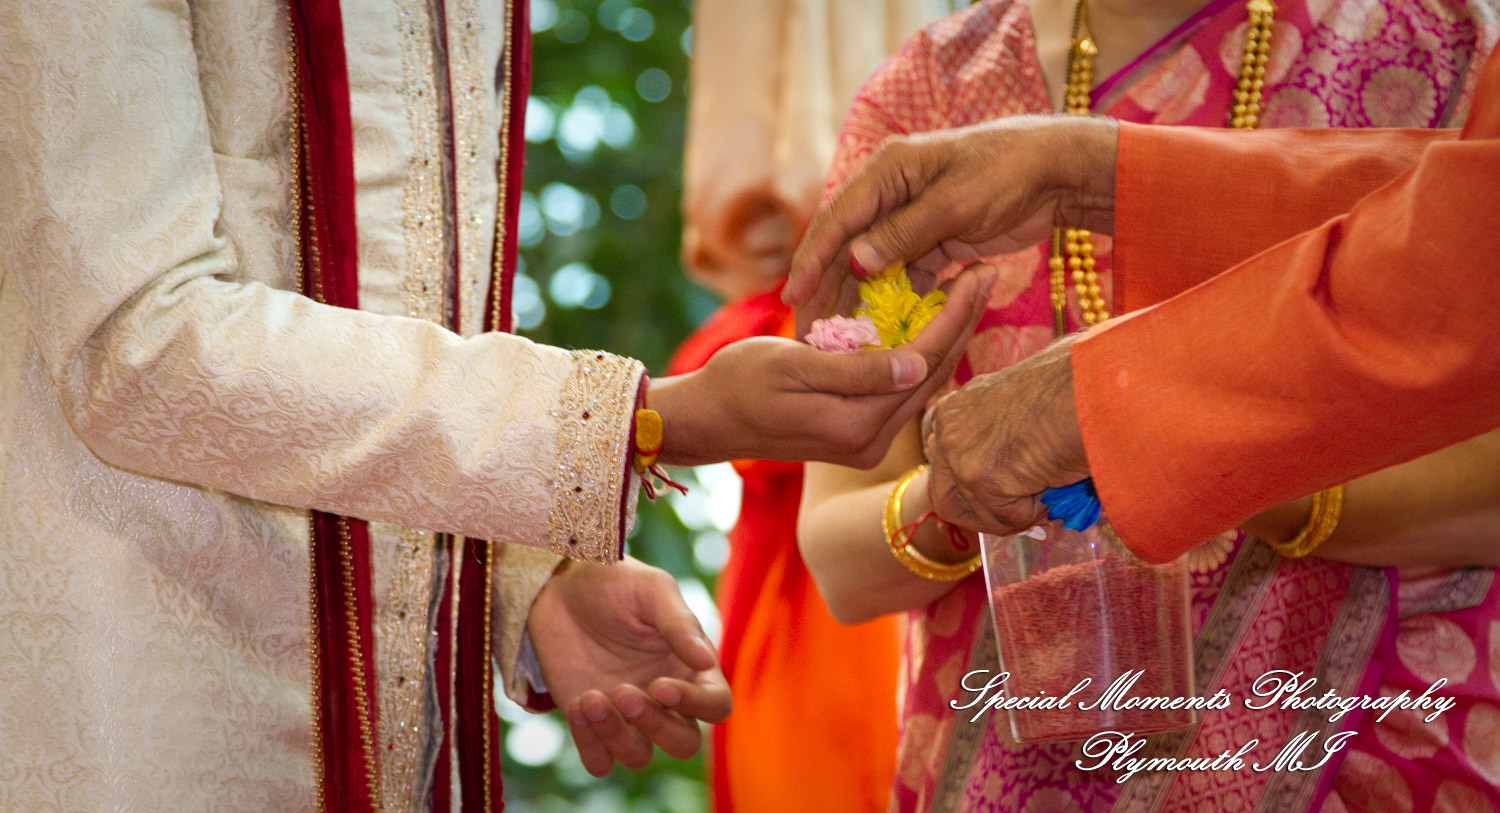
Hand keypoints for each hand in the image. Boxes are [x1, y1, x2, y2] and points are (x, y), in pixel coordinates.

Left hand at [526, 558, 730, 776]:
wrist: (558, 586)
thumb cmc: (615, 582)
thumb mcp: (651, 591)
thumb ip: (679, 625)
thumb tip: (708, 661)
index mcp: (691, 668)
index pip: (716, 706)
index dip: (695, 704)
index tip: (659, 685)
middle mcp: (664, 699)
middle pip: (683, 744)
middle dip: (657, 726)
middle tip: (623, 692)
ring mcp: (627, 716)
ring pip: (639, 757)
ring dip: (617, 735)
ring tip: (591, 698)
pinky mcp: (590, 725)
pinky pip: (599, 760)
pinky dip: (590, 743)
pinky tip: (578, 704)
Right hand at [650, 268, 997, 468]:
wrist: (706, 420)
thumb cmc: (738, 382)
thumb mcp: (792, 365)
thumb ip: (856, 368)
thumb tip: (919, 361)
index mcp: (857, 422)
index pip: (923, 362)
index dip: (954, 315)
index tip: (978, 272)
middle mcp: (870, 439)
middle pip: (931, 373)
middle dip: (961, 322)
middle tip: (986, 273)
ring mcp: (865, 440)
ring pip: (921, 381)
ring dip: (946, 336)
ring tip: (968, 291)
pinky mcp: (857, 433)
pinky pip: (900, 389)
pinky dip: (919, 353)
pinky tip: (933, 321)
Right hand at [783, 115, 1117, 336]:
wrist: (1059, 171)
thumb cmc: (1008, 171)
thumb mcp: (955, 202)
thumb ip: (904, 232)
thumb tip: (856, 261)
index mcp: (888, 171)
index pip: (838, 219)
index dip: (812, 258)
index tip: (794, 294)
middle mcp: (891, 193)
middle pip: (848, 245)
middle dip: (829, 288)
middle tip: (811, 329)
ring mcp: (911, 218)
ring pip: (873, 266)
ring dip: (859, 300)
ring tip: (841, 339)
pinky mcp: (934, 241)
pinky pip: (904, 275)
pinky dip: (894, 302)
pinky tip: (882, 332)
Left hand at [925, 336, 1090, 533]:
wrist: (1093, 388)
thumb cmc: (1074, 388)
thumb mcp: (1021, 404)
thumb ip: (999, 432)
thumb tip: (1005, 468)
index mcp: (957, 407)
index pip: (941, 459)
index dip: (969, 485)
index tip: (1001, 488)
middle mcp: (948, 428)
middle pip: (946, 498)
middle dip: (986, 513)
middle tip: (1025, 507)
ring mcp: (959, 453)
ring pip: (979, 516)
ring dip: (1017, 514)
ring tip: (1048, 486)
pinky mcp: (979, 477)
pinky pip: (1007, 519)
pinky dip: (1037, 511)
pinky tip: (1053, 481)